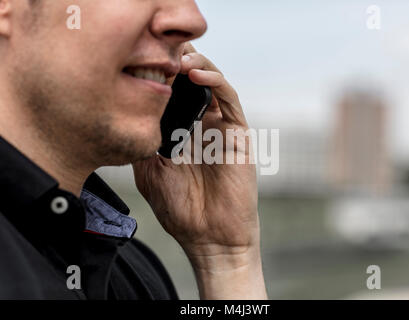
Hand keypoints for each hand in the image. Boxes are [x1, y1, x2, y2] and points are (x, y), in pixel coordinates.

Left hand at [132, 43, 266, 298]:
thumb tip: (130, 112)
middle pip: (192, 81)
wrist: (210, 237)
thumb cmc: (182, 210)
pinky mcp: (237, 134)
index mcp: (181, 132)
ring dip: (197, 65)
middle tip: (160, 47)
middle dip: (178, 60)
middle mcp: (201, 124)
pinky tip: (196, 75)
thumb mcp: (151, 173)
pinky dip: (216, 82)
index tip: (141, 57)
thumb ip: (144, 143)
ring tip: (178, 58)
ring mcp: (221, 127)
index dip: (160, 72)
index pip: (172, 92)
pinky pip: (230, 99)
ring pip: (213, 82)